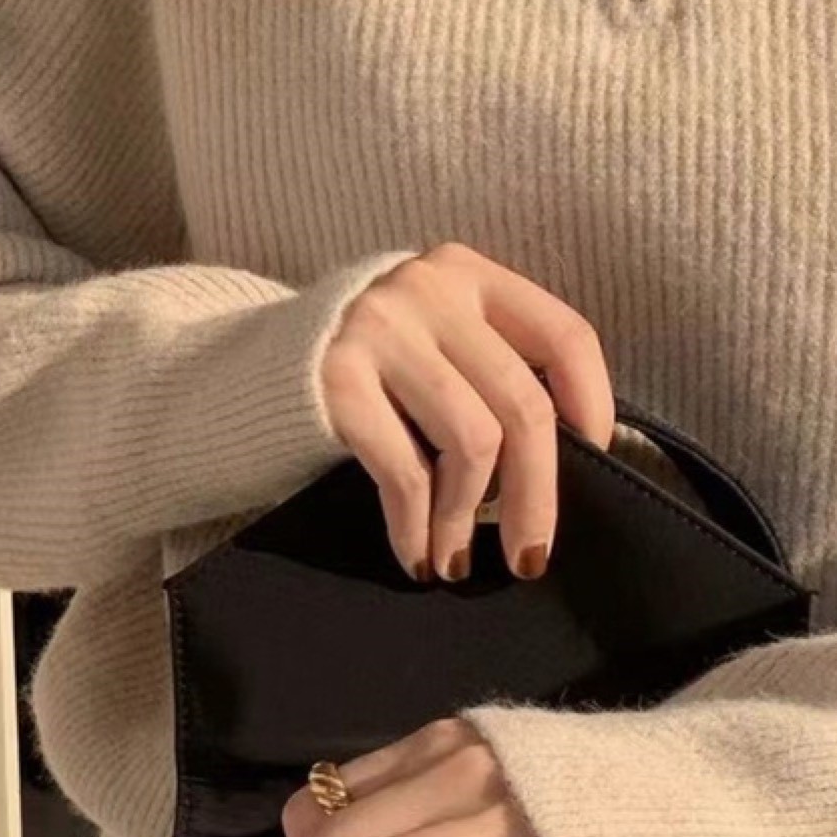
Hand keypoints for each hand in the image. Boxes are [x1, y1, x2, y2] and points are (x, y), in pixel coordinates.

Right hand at [321, 242, 616, 583]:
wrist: (242, 375)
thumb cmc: (363, 378)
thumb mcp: (434, 345)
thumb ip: (492, 372)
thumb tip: (570, 463)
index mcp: (469, 274)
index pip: (566, 336)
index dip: (594, 407)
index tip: (592, 464)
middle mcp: (428, 290)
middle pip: (522, 404)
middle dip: (536, 496)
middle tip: (529, 558)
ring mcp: (379, 330)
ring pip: (472, 442)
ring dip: (466, 520)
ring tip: (454, 562)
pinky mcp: (334, 380)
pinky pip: (405, 470)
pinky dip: (417, 527)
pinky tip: (416, 555)